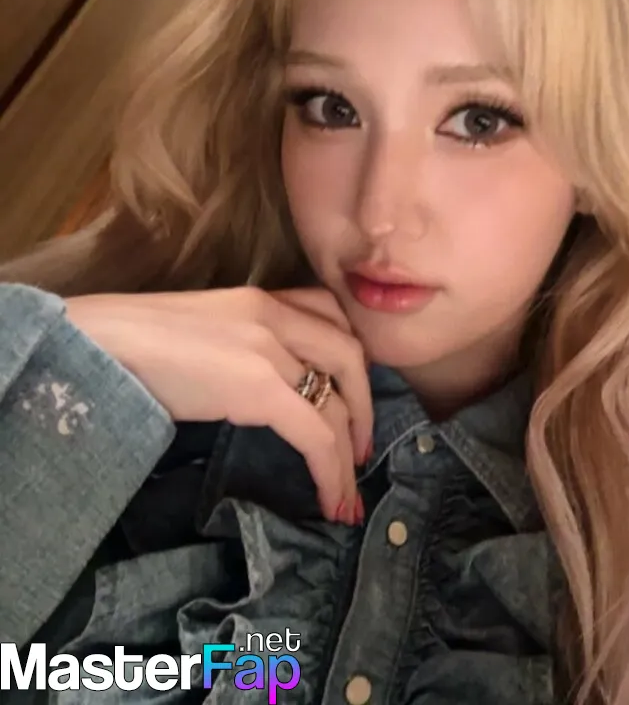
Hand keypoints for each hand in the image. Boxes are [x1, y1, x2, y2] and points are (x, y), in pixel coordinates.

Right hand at [65, 286, 372, 523]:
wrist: (92, 342)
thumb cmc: (128, 343)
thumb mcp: (199, 331)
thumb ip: (238, 347)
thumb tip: (255, 390)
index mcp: (259, 297)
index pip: (331, 315)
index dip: (351, 363)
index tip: (349, 402)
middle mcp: (274, 313)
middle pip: (350, 355)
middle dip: (365, 408)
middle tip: (360, 453)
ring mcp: (269, 347)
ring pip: (338, 401)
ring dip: (349, 453)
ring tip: (347, 495)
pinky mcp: (258, 385)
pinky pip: (316, 434)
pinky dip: (331, 471)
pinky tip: (330, 502)